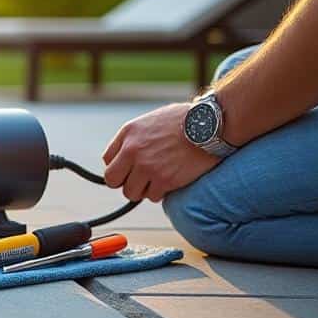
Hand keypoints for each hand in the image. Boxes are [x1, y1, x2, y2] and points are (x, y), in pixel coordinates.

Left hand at [102, 103, 220, 201]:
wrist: (210, 125)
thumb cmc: (184, 120)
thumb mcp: (149, 121)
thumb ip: (133, 138)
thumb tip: (122, 157)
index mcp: (128, 134)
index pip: (107, 161)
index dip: (119, 167)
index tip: (129, 169)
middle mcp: (133, 151)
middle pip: (113, 181)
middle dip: (125, 182)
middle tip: (139, 179)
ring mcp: (148, 167)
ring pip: (131, 193)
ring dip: (142, 190)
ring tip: (156, 180)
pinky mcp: (165, 180)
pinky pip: (153, 197)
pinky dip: (160, 193)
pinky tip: (170, 181)